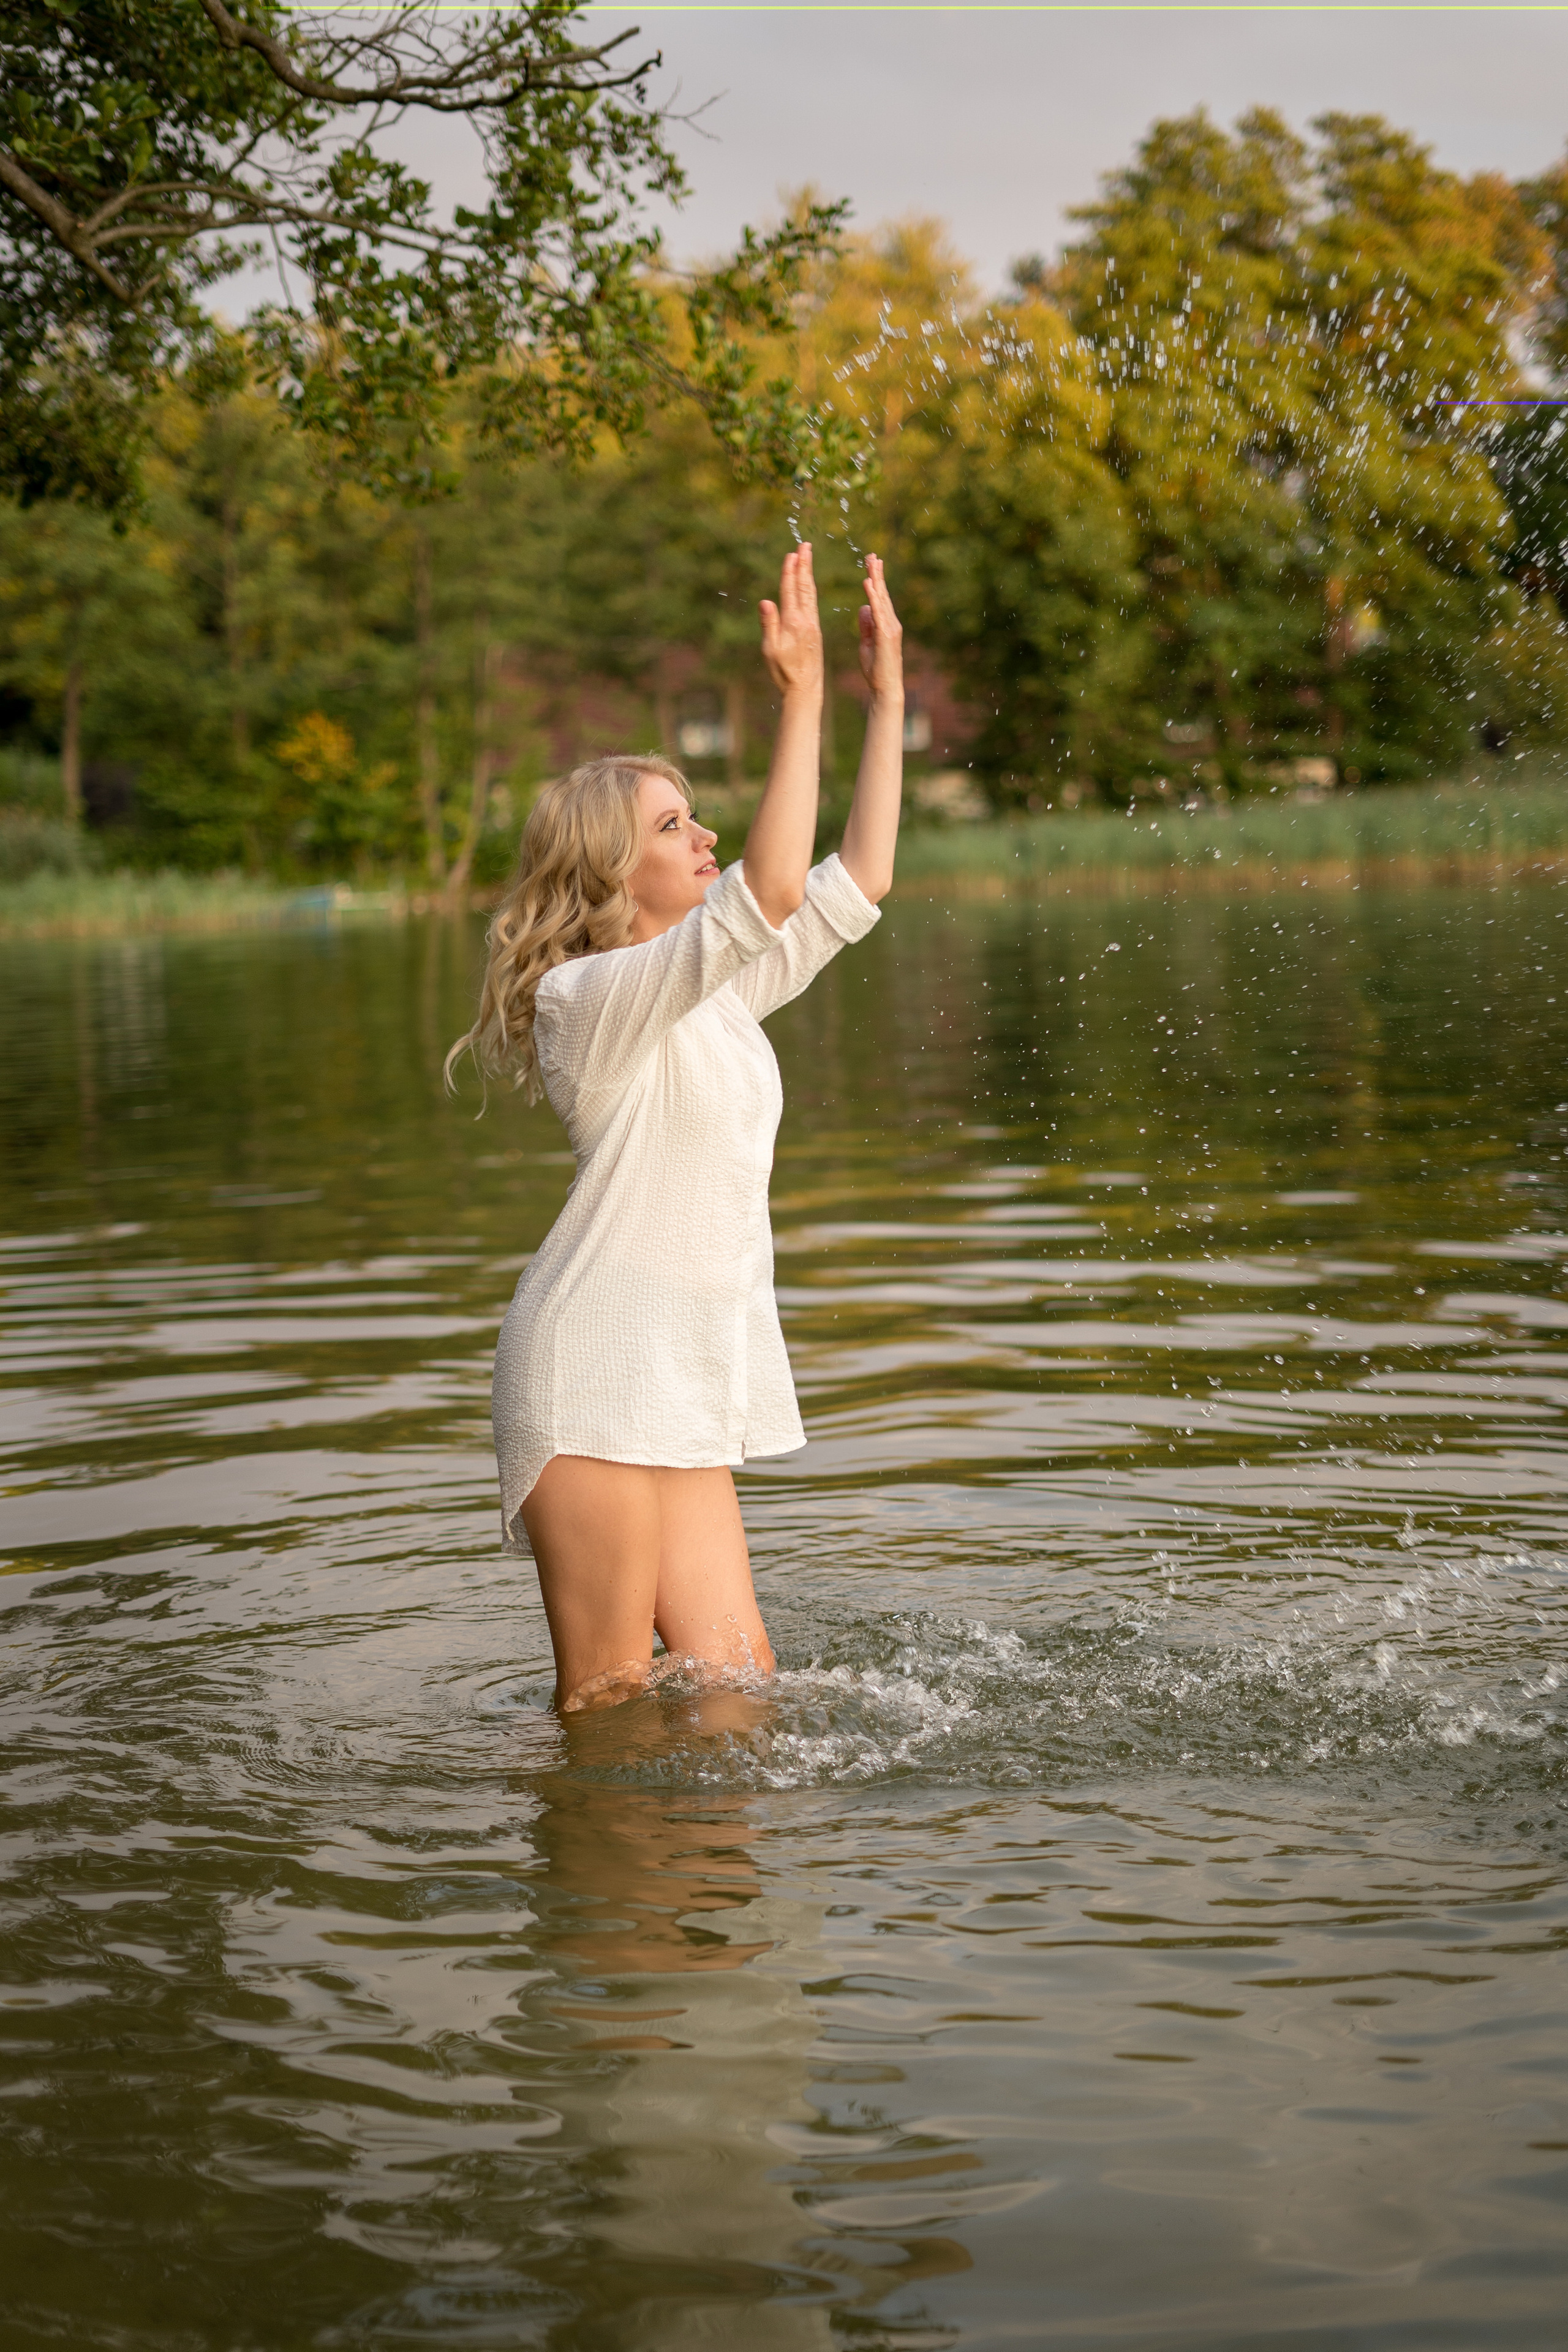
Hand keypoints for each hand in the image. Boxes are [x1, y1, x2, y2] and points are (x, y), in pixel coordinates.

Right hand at [759, 543, 823, 697]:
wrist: (805, 689)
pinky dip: (810, 589)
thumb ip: (769, 624)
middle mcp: (805, 620)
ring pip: (810, 594)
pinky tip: (809, 583)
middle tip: (805, 545)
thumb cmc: (784, 672)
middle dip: (803, 565)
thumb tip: (765, 601)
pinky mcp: (815, 630)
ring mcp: (812, 625)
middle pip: (804, 587)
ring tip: (807, 557)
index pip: (790, 591)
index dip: (790, 571)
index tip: (792, 553)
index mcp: (793, 623)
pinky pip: (813, 604)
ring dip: (807, 573)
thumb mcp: (771, 650)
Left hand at [857, 553, 902, 699]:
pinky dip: (873, 596)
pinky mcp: (886, 634)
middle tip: (872, 555)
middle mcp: (891, 622)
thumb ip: (866, 625)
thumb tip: (863, 607)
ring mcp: (890, 628)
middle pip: (882, 594)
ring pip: (882, 599)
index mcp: (885, 624)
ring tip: (871, 562)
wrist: (886, 687)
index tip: (870, 564)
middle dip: (877, 573)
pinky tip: (868, 583)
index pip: (879, 598)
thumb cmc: (876, 669)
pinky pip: (878, 612)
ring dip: (876, 579)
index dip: (875, 581)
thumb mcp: (867, 643)